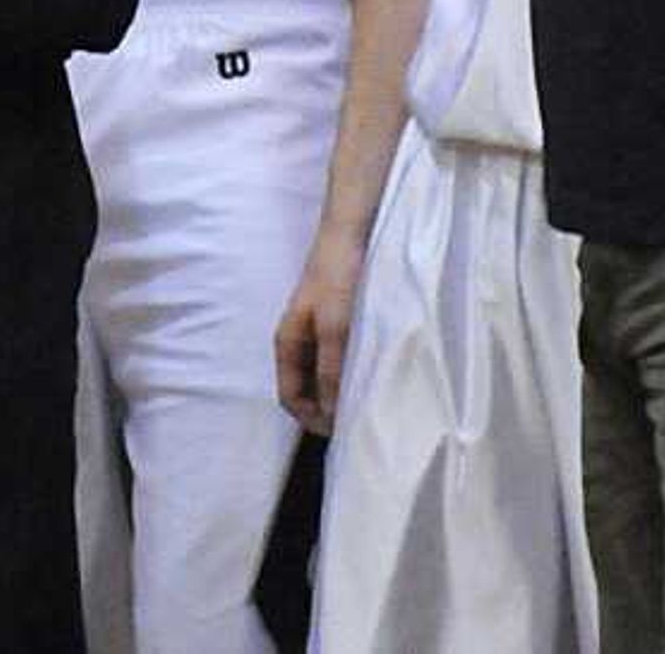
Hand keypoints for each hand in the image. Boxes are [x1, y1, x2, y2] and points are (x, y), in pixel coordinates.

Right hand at [272, 219, 369, 433]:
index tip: (342, 433)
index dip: (312, 419)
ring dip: (343, 392)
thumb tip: (331, 412)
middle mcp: (300, 342)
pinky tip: (377, 373)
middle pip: (307, 390)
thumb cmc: (337, 275)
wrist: (351, 231)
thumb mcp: (334, 327)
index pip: (290, 398)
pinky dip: (355, 372)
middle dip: (328, 410)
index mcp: (287, 343)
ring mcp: (319, 332)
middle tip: (361, 424)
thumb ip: (330, 369)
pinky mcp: (339, 323)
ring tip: (371, 402)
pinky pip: (342, 359)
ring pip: (326, 376)